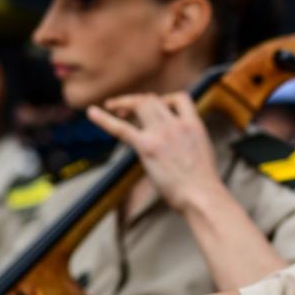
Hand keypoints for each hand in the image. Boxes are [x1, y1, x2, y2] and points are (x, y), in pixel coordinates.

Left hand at [87, 92, 225, 211]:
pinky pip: (121, 128)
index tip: (156, 106)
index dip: (165, 99)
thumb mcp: (202, 153)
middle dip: (138, 101)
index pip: (180, 98)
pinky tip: (91, 112)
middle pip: (154, 100)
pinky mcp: (147, 147)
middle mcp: (178, 124)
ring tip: (112, 108)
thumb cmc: (203, 184)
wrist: (202, 196)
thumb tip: (179, 149)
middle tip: (125, 110)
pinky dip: (104, 119)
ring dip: (125, 103)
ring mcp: (162, 134)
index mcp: (194, 125)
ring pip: (140, 104)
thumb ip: (189, 143)